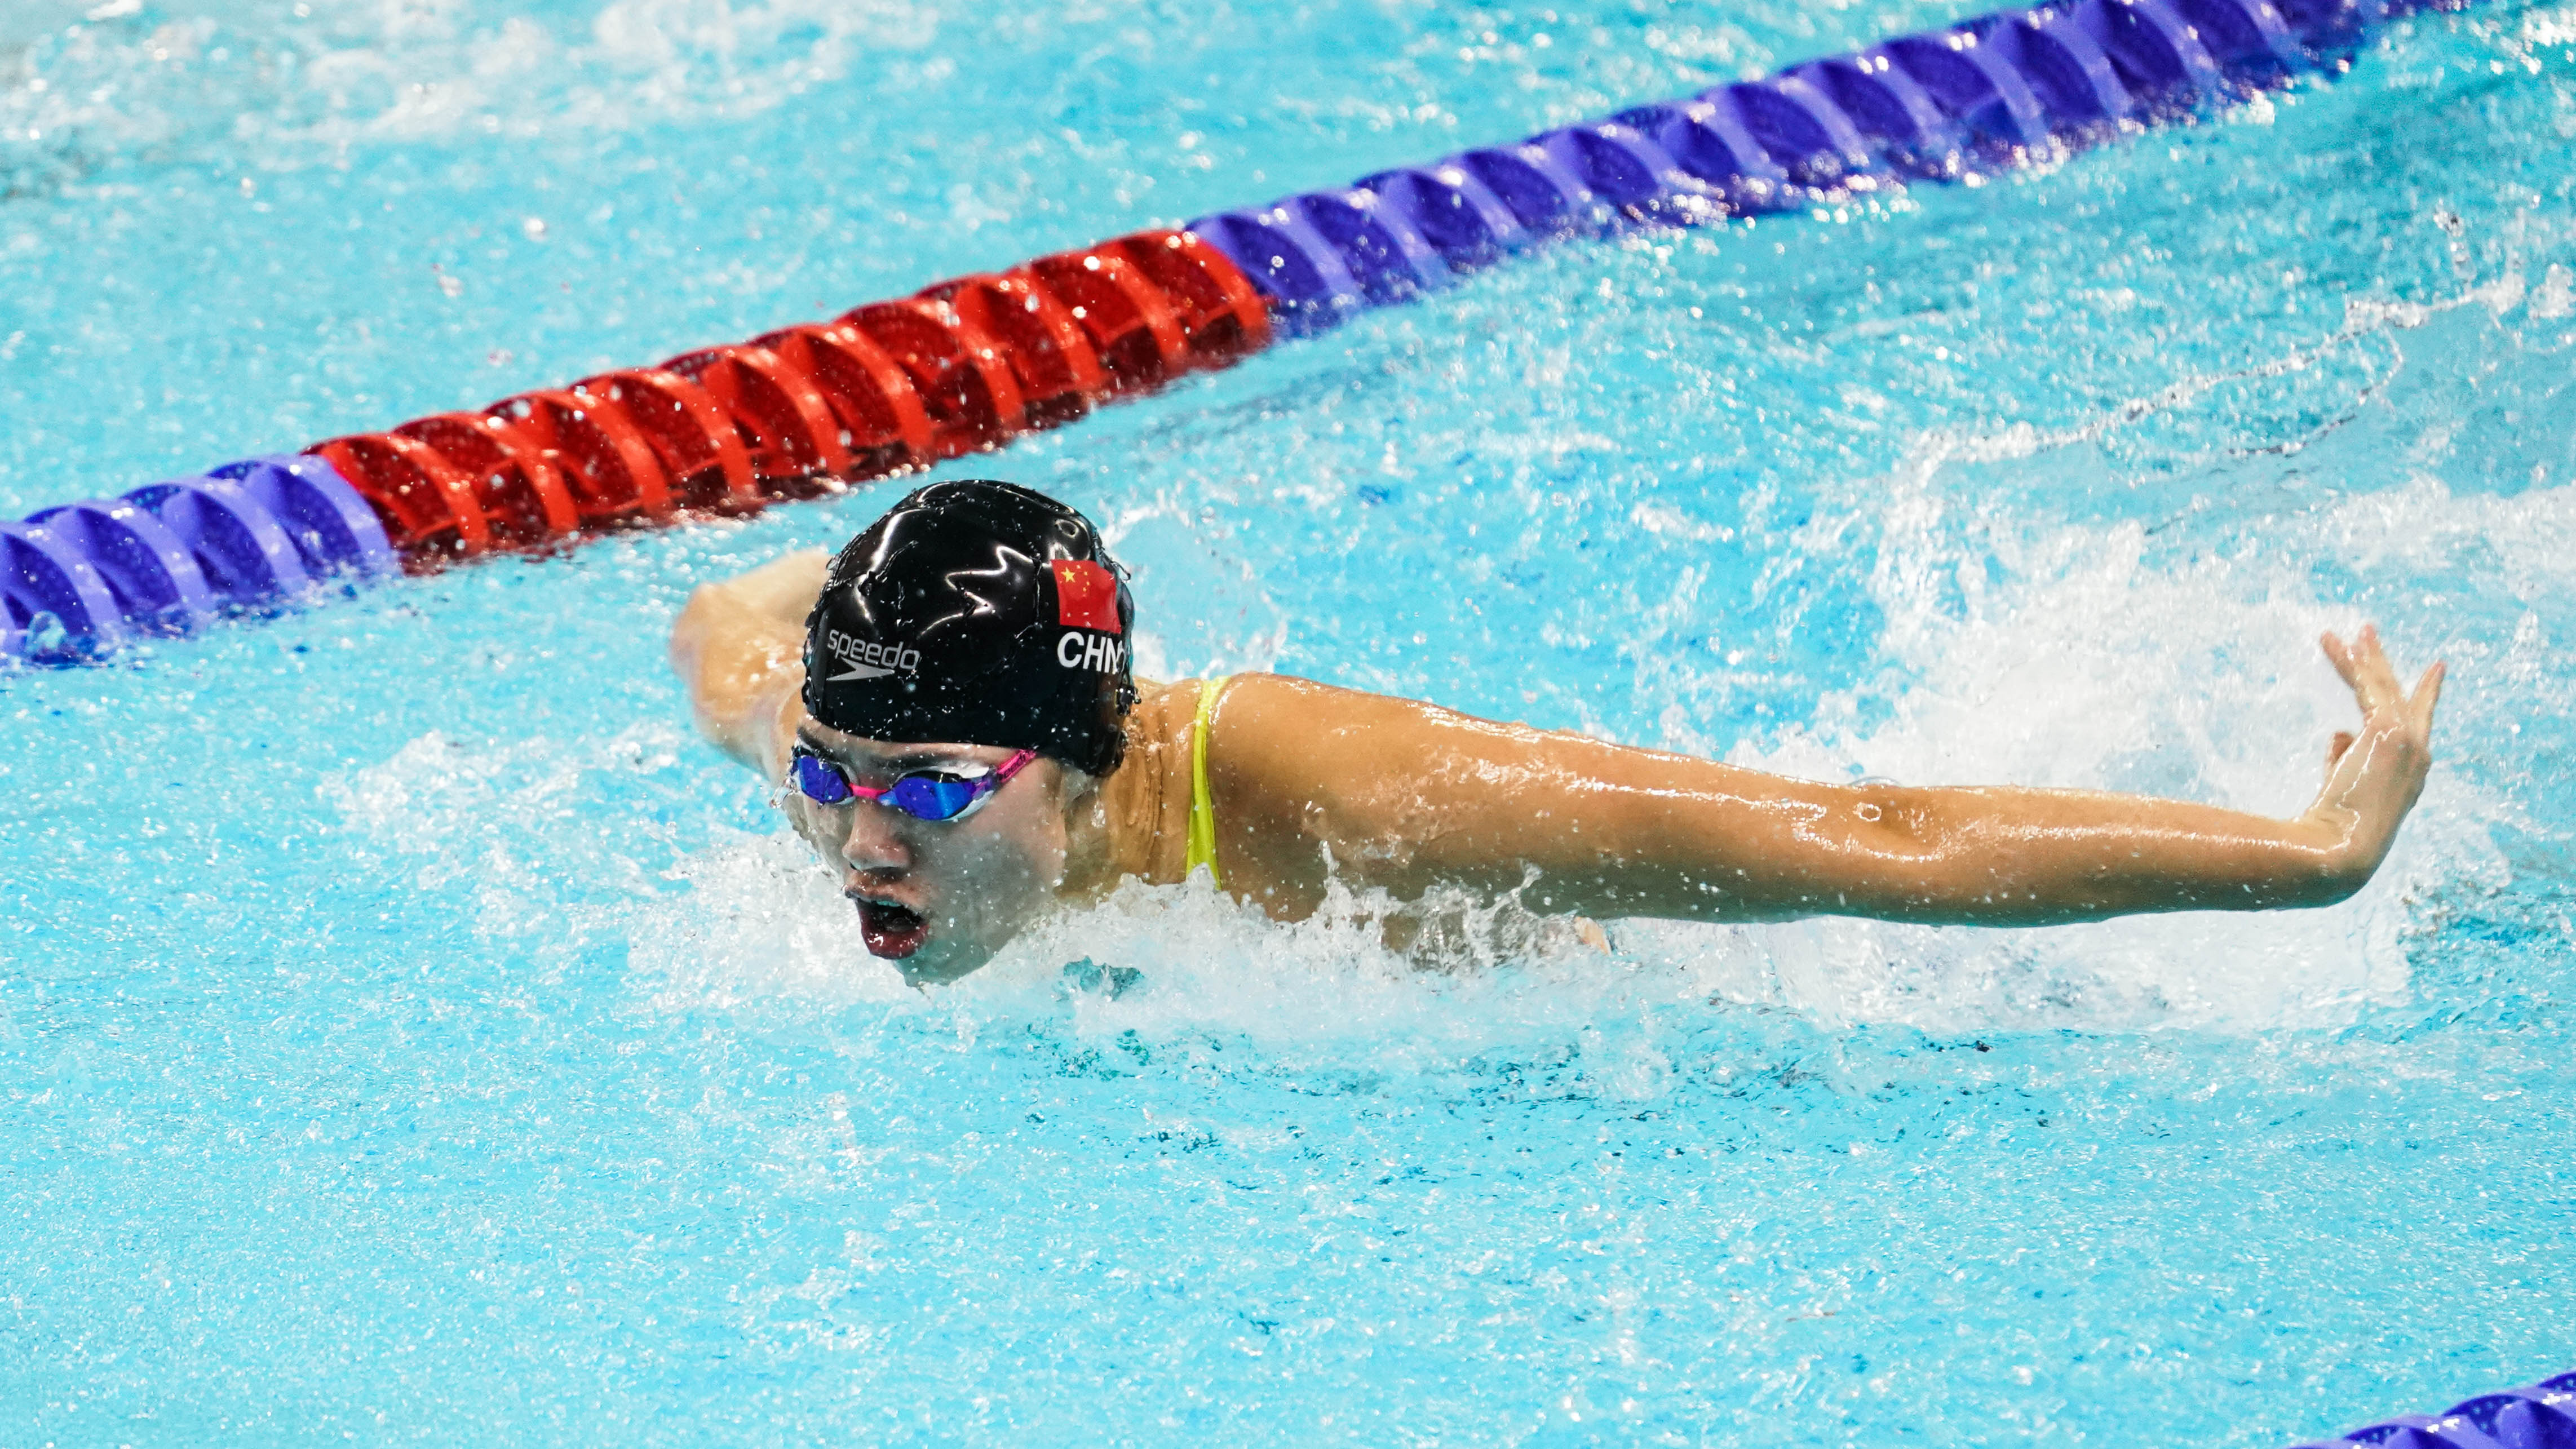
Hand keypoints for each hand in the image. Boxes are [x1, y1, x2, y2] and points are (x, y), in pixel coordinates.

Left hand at [2304, 624, 2443, 887]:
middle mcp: (2417, 756)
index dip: (2422, 696)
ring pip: (2383, 687)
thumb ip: (2343, 761)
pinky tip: (2335, 642)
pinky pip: (2367, 686)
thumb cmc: (2334, 836)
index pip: (2418, 727)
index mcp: (2409, 775)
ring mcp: (2408, 743)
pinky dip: (2352, 662)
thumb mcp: (2341, 794)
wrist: (2340, 852)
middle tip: (2370, 634)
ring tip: (2350, 629)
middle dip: (2383, 665)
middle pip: (2401, 698)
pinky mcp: (2387, 731)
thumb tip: (2339, 733)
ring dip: (2364, 655)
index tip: (2430, 672)